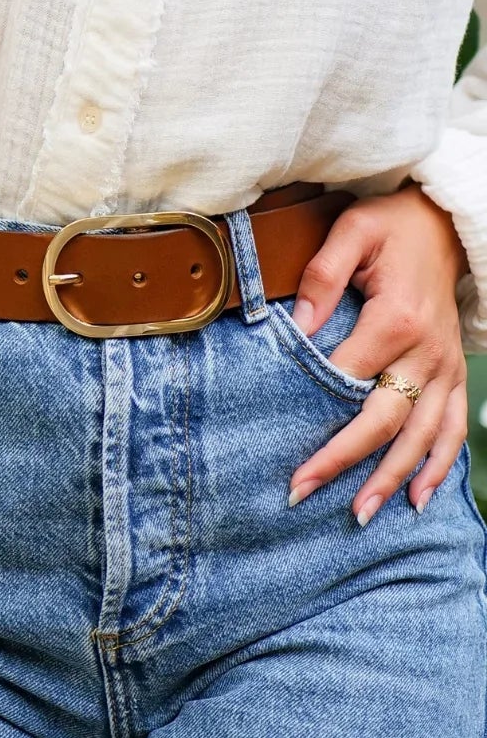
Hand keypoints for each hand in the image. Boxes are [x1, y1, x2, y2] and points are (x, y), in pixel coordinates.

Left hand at [286, 184, 469, 524]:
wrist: (445, 223)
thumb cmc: (391, 227)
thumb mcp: (352, 231)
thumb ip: (322, 275)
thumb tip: (297, 329)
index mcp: (397, 318)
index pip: (348, 379)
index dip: (314, 417)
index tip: (285, 451)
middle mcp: (427, 352)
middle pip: (385, 419)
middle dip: (344, 461)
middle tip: (302, 493)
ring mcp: (445, 367)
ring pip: (422, 435)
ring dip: (392, 477)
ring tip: (361, 514)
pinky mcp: (453, 374)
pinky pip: (453, 428)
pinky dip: (439, 466)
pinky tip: (418, 499)